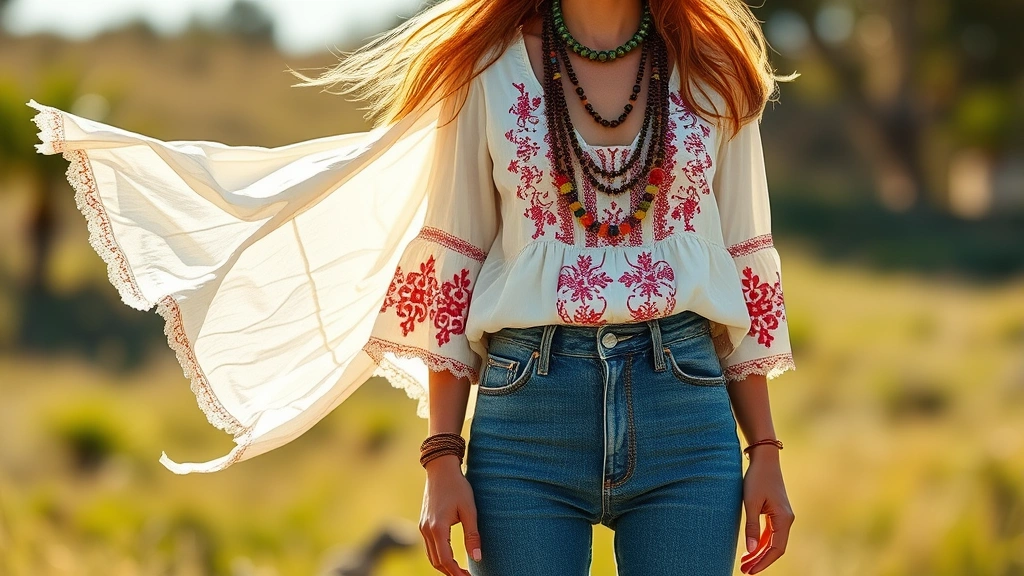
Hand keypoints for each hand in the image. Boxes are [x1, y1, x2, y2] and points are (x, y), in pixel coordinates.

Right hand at [420, 454, 481, 575]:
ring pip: (431, 556)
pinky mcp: (423, 524)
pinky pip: (429, 547)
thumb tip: (477, 557)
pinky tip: (451, 558)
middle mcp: (426, 530)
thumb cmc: (458, 487)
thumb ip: (472, 535)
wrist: (441, 470)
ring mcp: (422, 527)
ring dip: (444, 566)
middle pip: (437, 562)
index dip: (457, 573)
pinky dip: (439, 557)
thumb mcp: (469, 510)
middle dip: (451, 572)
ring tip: (460, 571)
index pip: (446, 560)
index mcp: (438, 528)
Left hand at [739, 447, 794, 573]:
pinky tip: (751, 549)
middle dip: (760, 560)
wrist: (764, 459)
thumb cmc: (757, 478)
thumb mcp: (751, 502)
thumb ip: (751, 527)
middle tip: (744, 571)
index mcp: (784, 519)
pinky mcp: (776, 512)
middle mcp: (786, 520)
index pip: (776, 549)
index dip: (763, 562)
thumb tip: (751, 550)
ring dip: (759, 552)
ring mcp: (782, 516)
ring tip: (745, 563)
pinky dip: (761, 542)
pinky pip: (770, 533)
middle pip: (775, 547)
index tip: (750, 571)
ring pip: (772, 541)